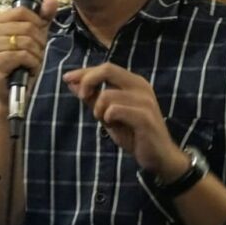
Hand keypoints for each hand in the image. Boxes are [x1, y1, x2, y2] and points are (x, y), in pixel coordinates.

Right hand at [0, 0, 58, 106]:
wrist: (13, 90)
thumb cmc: (22, 62)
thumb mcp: (35, 37)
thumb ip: (43, 18)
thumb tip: (52, 1)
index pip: (21, 11)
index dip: (37, 22)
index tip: (39, 35)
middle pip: (26, 26)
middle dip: (39, 41)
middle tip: (37, 52)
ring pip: (26, 42)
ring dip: (37, 54)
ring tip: (33, 61)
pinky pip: (23, 56)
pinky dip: (33, 63)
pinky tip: (30, 69)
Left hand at [63, 63, 189, 181]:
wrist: (159, 156)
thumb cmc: (134, 134)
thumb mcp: (108, 115)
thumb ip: (92, 98)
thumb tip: (71, 83)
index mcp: (134, 83)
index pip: (106, 68)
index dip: (84, 72)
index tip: (66, 78)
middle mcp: (141, 86)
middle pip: (108, 69)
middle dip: (87, 81)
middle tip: (81, 97)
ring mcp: (145, 100)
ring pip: (107, 95)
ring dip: (98, 110)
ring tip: (106, 121)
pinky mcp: (144, 116)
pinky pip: (115, 110)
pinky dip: (108, 118)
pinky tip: (113, 125)